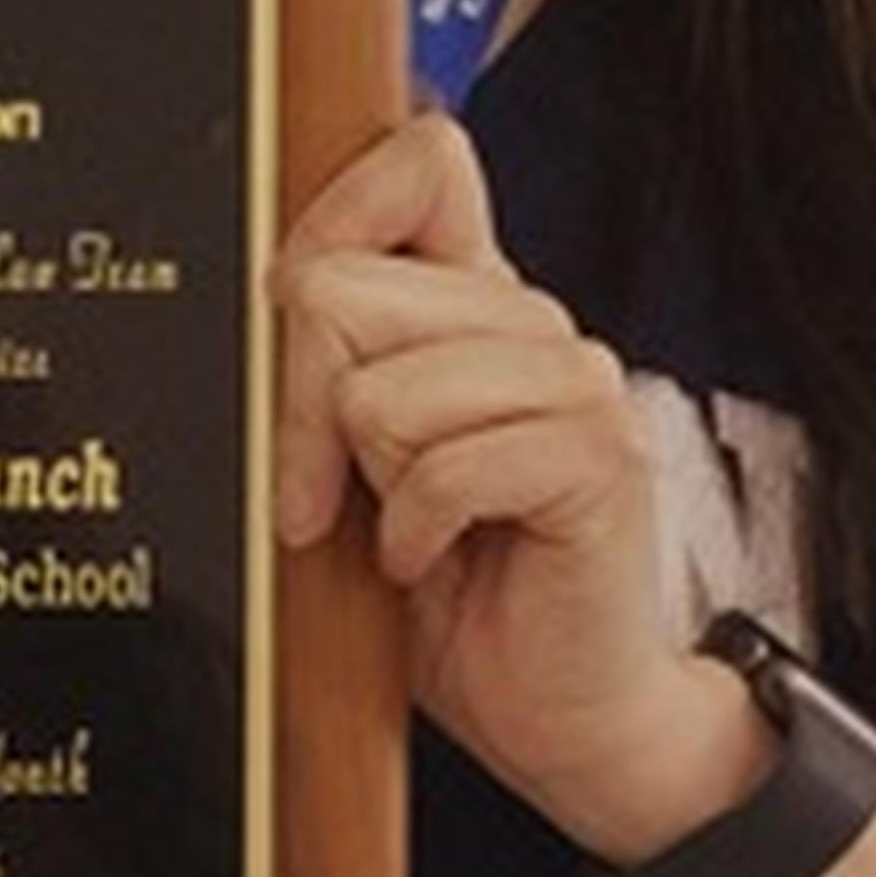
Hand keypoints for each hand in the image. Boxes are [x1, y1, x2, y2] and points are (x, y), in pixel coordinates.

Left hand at [273, 116, 754, 856]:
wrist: (564, 715)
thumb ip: (336, 364)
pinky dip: (414, 536)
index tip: (299, 332)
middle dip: (302, 413)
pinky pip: (444, 467)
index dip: (332, 225)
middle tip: (325, 498)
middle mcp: (533, 322)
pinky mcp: (598, 458)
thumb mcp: (362, 461)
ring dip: (369, 486)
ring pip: (384, 391)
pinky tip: (437, 565)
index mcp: (477, 302)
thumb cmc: (455, 593)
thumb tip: (277, 281)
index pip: (420, 161)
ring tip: (407, 535)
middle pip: (340, 292)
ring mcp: (577, 382)